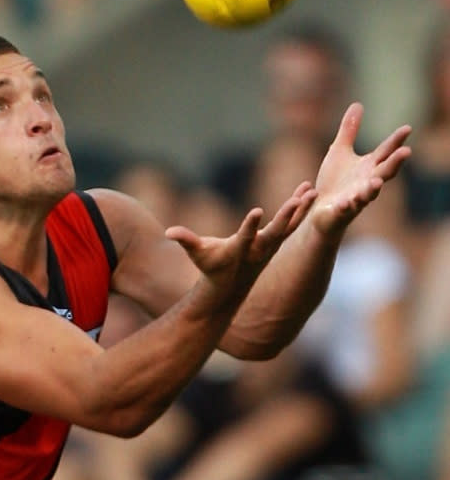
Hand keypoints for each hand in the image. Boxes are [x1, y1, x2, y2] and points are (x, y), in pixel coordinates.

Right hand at [165, 185, 315, 304]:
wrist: (230, 288)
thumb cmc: (210, 267)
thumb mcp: (197, 255)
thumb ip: (185, 241)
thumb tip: (168, 232)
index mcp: (239, 250)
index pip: (245, 237)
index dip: (250, 225)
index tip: (258, 211)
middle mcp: (258, 249)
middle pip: (275, 232)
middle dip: (285, 217)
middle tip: (297, 202)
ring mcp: (271, 246)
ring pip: (289, 226)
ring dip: (300, 209)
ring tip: (311, 191)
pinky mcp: (277, 241)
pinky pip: (292, 223)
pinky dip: (300, 209)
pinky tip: (309, 193)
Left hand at [311, 103, 410, 235]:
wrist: (321, 210)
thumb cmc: (334, 181)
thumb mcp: (339, 151)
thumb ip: (349, 131)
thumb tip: (357, 104)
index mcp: (368, 167)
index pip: (386, 152)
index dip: (396, 141)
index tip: (407, 128)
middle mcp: (366, 183)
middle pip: (385, 172)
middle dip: (395, 163)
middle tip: (406, 152)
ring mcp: (356, 198)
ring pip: (368, 195)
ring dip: (373, 189)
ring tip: (377, 181)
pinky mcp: (342, 212)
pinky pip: (345, 210)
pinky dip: (346, 206)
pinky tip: (345, 202)